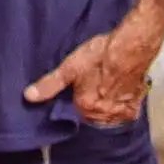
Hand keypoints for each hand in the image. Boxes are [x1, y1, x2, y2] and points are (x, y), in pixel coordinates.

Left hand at [27, 16, 163, 126]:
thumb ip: (50, 84)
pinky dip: (121, 106)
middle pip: (91, 116)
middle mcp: (103, 115)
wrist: (132, 46)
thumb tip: (28, 97)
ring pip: (108, 116)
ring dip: (105, 108)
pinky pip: (124, 113)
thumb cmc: (101, 54)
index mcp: (85, 108)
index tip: (76, 92)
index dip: (73, 102)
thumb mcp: (70, 67)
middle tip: (91, 88)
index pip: (73, 114)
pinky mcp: (135, 106)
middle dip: (89, 106)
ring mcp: (120, 112)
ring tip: (104, 90)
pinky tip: (118, 93)